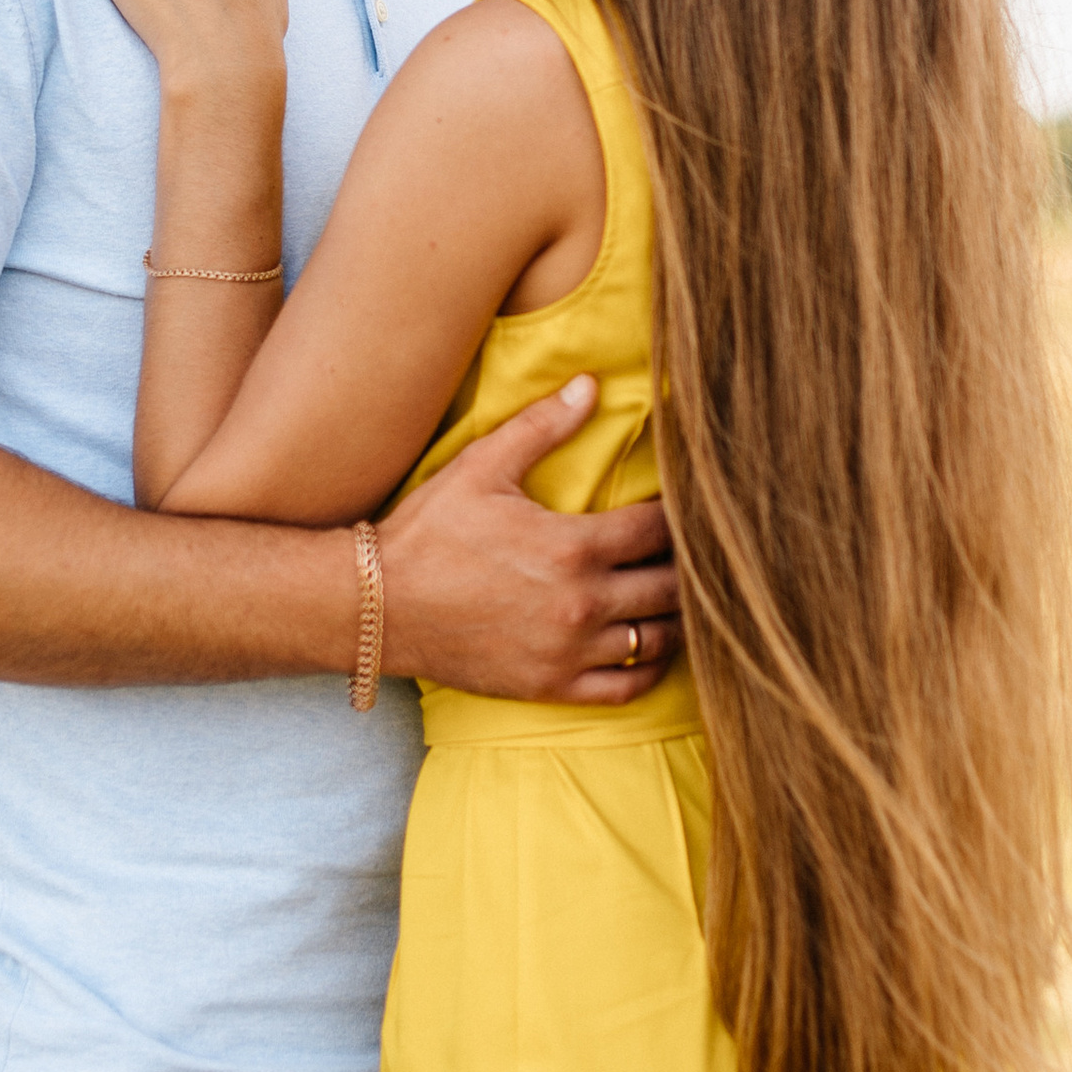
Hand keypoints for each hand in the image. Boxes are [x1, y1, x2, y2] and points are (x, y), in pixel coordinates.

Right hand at [378, 378, 683, 705]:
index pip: (659, 528)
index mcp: (574, 546)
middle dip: (688, 565)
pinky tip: (648, 645)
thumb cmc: (428, 533)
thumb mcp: (482, 467)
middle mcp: (582, 603)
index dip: (680, 514)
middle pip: (672, 586)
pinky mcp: (552, 686)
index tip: (687, 506)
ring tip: (679, 595)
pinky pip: (627, 687)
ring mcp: (570, 651)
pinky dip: (649, 668)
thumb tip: (590, 384)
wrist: (378, 606)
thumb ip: (542, 425)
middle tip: (693, 551)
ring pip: (658, 639)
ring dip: (676, 616)